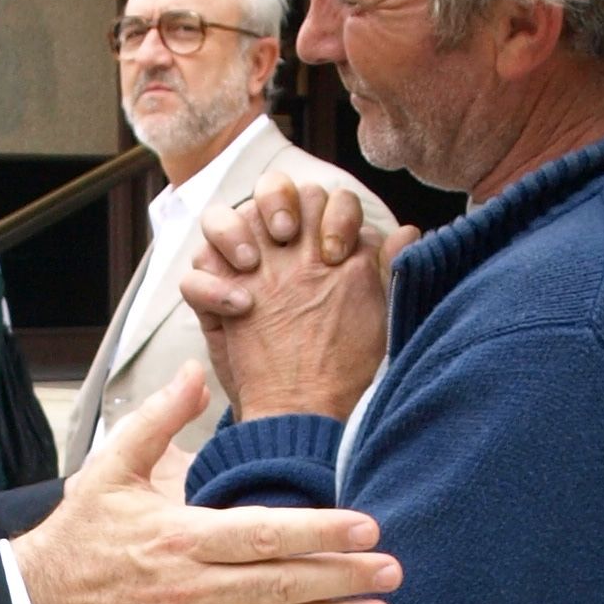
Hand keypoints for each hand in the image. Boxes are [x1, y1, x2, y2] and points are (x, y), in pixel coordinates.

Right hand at [11, 364, 397, 603]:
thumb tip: (196, 374)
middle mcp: (191, 584)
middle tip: (392, 572)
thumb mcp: (111, 466)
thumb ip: (159, 418)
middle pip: (280, 583)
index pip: (263, 533)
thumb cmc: (81, 533)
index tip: (365, 527)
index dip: (318, 531)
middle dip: (341, 578)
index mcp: (178, 535)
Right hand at [181, 176, 401, 422]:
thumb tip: (410, 232)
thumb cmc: (341, 364)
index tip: (338, 253)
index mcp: (317, 244)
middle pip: (270, 190)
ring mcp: (237, 274)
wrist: (305, 413)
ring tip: (253, 264)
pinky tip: (240, 307)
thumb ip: (386, 271)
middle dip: (279, 203)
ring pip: (218, 219)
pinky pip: (193, 278)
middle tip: (289, 239)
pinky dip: (210, 286)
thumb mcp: (373, 317)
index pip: (323, 197)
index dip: (332, 213)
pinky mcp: (209, 305)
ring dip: (234, 230)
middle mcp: (275, 251)